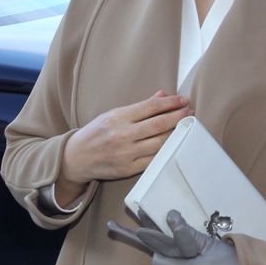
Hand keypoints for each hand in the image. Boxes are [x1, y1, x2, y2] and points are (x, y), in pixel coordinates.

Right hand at [60, 91, 189, 193]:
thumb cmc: (96, 132)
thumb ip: (139, 107)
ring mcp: (125, 154)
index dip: (170, 103)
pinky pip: (153, 159)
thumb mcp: (113, 114)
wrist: (75, 158)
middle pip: (158, 125)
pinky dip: (166, 151)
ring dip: (177, 133)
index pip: (150, 107)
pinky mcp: (127, 169)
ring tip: (186, 126)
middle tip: (189, 111)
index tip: (183, 99)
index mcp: (118, 118)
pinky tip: (175, 143)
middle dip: (178, 116)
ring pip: (159, 143)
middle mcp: (122, 135)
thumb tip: (162, 95)